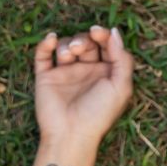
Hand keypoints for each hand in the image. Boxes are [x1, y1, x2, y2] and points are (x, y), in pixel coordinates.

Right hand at [33, 26, 134, 142]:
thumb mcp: (121, 87)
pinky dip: (46, 44)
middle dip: (84, 39)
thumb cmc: (100, 113)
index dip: (103, 36)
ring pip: (67, 45)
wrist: (71, 134)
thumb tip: (114, 32)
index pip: (107, 46)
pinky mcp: (47, 77)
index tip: (98, 32)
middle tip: (82, 47)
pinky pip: (43, 55)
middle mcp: (87, 71)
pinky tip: (52, 39)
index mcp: (107, 73)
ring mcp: (66, 73)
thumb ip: (122, 58)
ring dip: (68, 43)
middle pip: (87, 43)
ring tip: (70, 54)